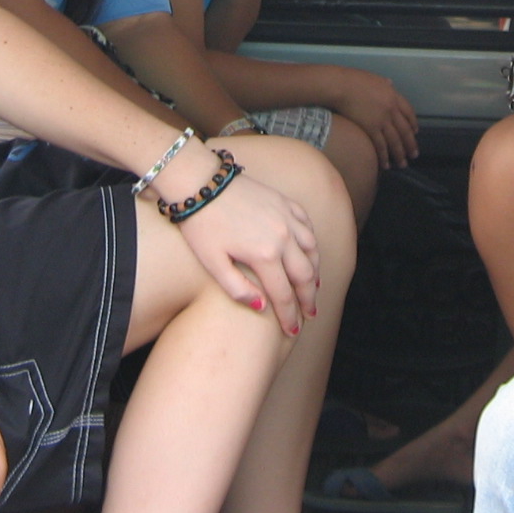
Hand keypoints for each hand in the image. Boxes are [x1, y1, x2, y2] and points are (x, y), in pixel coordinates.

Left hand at [172, 155, 320, 335]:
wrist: (199, 181)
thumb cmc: (201, 225)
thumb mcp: (213, 263)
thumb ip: (238, 289)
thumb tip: (261, 308)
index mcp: (264, 255)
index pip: (283, 294)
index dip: (289, 316)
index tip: (293, 331)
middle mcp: (282, 236)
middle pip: (305, 274)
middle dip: (308, 298)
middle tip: (310, 314)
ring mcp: (286, 216)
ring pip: (312, 249)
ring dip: (314, 271)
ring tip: (313, 287)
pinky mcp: (283, 201)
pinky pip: (306, 224)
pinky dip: (311, 242)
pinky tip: (309, 250)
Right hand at [326, 66, 419, 167]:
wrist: (342, 87)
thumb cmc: (355, 80)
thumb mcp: (376, 78)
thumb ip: (385, 83)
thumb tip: (390, 84)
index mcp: (394, 96)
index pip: (409, 112)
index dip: (413, 123)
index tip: (415, 133)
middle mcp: (391, 110)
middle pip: (404, 130)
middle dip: (410, 144)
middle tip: (414, 155)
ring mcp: (382, 120)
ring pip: (395, 141)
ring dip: (400, 154)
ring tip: (402, 164)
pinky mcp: (371, 129)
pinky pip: (380, 146)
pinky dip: (384, 156)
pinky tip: (386, 165)